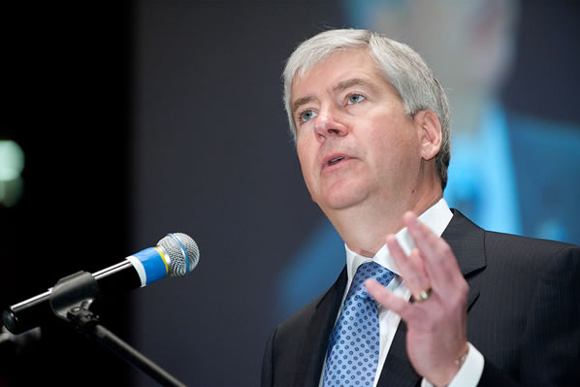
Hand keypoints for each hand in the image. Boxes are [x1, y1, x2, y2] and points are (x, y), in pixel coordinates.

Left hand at [364, 211, 468, 385]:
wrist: (451, 363)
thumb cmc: (446, 329)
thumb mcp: (445, 299)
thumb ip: (432, 276)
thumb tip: (418, 252)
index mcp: (456, 286)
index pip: (443, 254)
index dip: (429, 235)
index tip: (416, 220)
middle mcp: (449, 294)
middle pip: (434, 259)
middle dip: (419, 235)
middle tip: (407, 217)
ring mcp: (436, 308)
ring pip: (417, 276)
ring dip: (402, 256)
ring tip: (389, 240)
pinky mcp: (422, 322)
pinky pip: (400, 304)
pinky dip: (383, 293)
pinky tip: (370, 284)